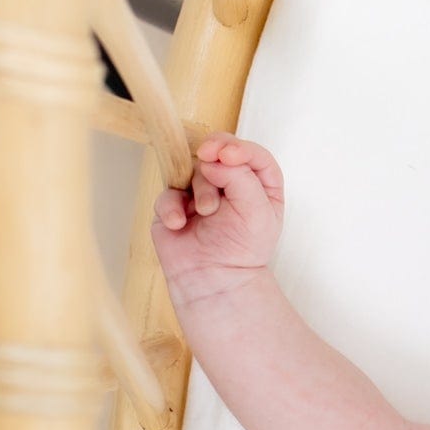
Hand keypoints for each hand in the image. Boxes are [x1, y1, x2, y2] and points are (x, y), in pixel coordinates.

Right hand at [150, 133, 284, 304]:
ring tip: (206, 213)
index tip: (227, 155)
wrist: (214, 281)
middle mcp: (232, 187)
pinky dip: (173, 207)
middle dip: (216, 155)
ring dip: (201, 189)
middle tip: (209, 158)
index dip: (240, 148)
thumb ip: (240, 177)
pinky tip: (180, 224)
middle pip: (222, 153)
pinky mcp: (176, 205)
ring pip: (196, 170)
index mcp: (260, 188)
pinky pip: (169, 193)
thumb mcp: (256, 212)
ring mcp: (201, 193)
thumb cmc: (242, 250)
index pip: (254, 155)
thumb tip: (211, 159)